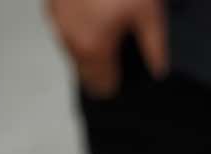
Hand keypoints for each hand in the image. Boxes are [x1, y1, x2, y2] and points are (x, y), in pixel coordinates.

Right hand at [45, 0, 166, 97]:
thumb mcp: (149, 14)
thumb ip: (154, 49)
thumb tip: (158, 72)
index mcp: (91, 48)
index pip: (100, 88)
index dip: (116, 89)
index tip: (130, 84)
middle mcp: (68, 37)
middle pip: (84, 71)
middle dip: (105, 70)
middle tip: (126, 61)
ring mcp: (55, 18)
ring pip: (73, 49)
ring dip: (91, 49)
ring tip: (115, 36)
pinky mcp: (52, 2)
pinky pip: (67, 27)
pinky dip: (81, 28)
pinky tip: (99, 17)